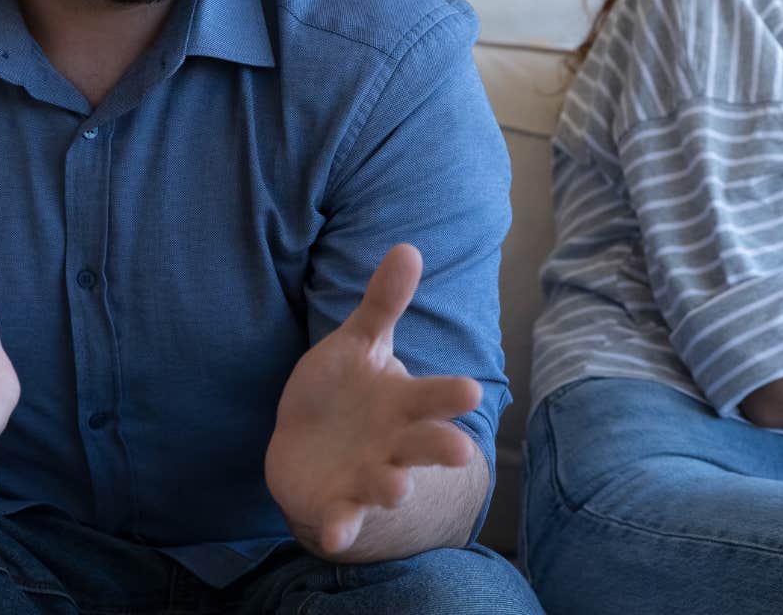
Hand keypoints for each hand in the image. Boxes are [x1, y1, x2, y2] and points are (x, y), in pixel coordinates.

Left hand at [265, 243, 481, 557]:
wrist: (310, 449)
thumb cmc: (343, 392)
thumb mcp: (359, 344)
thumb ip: (383, 303)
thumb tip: (408, 246)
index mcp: (403, 402)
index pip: (434, 396)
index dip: (451, 396)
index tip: (472, 391)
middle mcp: (394, 442)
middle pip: (424, 445)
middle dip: (441, 448)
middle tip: (459, 452)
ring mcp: (369, 475)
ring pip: (387, 483)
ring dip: (391, 486)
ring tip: (396, 487)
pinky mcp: (338, 504)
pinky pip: (342, 518)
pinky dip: (341, 528)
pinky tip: (334, 535)